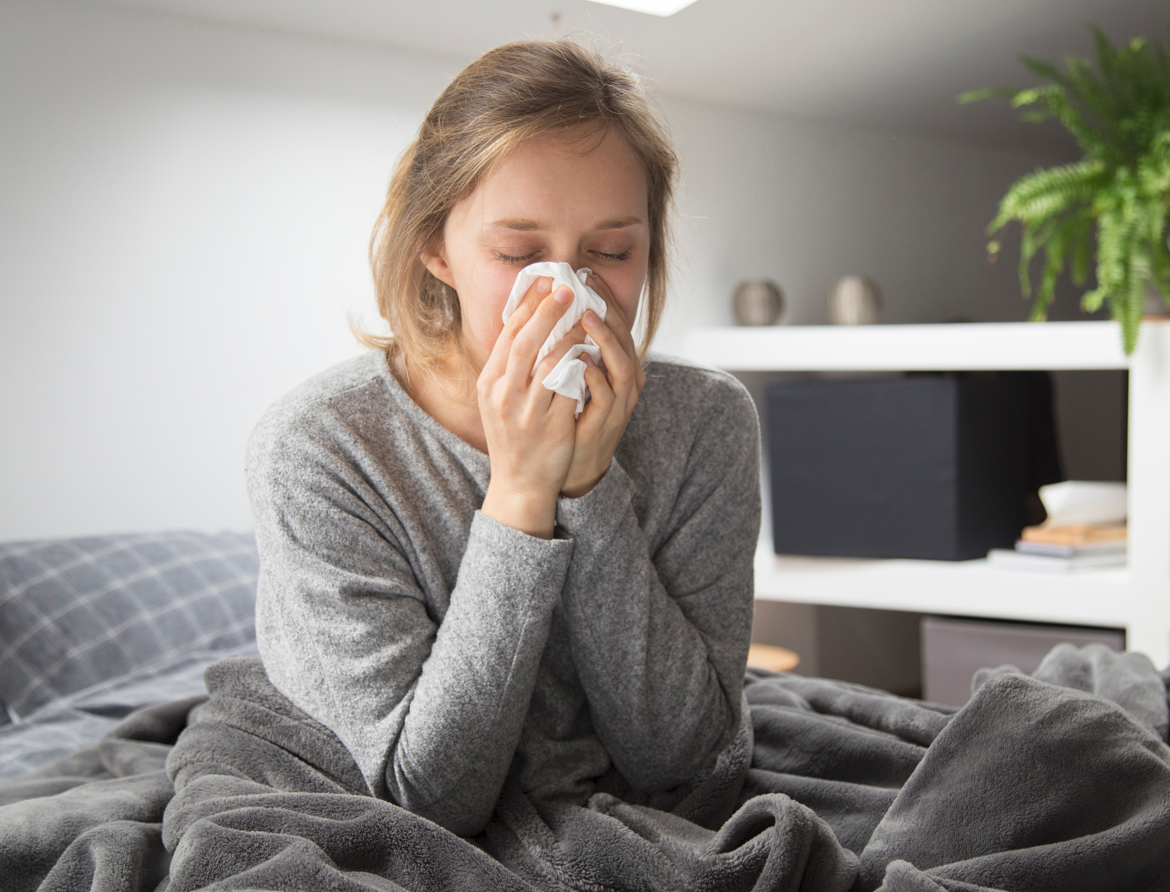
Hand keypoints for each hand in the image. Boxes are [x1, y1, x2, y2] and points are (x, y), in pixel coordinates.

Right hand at [478, 277, 584, 537]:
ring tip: (584, 317)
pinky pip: (567, 388)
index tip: (544, 281)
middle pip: (524, 342)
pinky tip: (592, 351)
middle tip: (567, 288)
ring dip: (568, 335)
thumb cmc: (514, 437)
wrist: (519, 483)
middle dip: (546, 311)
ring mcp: (526, 411)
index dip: (527, 305)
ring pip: (548, 363)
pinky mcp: (550, 425)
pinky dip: (580, 366)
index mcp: (489, 383)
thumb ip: (510, 366)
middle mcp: (503, 394)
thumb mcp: (499, 399)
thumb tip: (528, 323)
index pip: (507, 334)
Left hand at [561, 274, 645, 498]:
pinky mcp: (606, 423)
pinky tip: (579, 360)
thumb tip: (550, 310)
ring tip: (587, 318)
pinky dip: (594, 377)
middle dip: (608, 312)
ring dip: (605, 341)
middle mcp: (624, 382)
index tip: (586, 275)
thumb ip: (568, 347)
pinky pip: (605, 397)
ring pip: (622, 366)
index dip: (603, 299)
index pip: (615, 325)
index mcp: (616, 366)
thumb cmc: (569, 416)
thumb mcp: (571, 376)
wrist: (569, 466)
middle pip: (625, 339)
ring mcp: (618, 404)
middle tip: (588, 288)